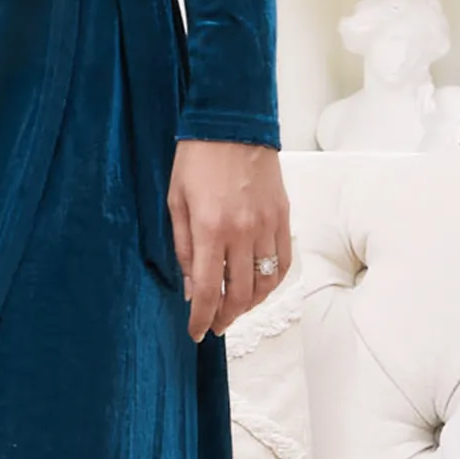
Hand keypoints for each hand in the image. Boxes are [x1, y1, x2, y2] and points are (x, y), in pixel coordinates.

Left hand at [167, 139, 292, 341]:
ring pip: (266, 283)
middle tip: (215, 325)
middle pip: (240, 293)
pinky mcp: (284, 218)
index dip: (201, 317)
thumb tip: (190, 285)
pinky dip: (273, 282)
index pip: (207, 289)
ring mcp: (267, 226)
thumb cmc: (196, 161)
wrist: (233, 125)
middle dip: (226, 317)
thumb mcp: (175, 202)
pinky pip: (283, 262)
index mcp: (210, 230)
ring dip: (251, 304)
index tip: (196, 332)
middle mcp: (242, 233)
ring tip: (235, 309)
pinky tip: (259, 288)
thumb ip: (182, 247)